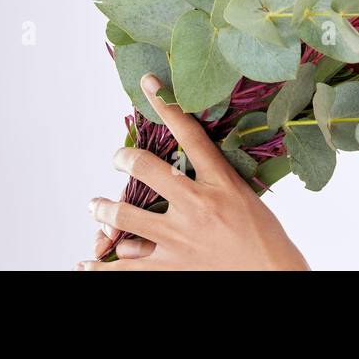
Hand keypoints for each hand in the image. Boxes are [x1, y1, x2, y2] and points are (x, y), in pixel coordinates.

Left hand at [77, 74, 308, 270]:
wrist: (273, 273)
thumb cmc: (263, 235)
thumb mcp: (246, 196)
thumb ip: (216, 179)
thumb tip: (183, 165)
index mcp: (221, 183)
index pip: (190, 135)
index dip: (167, 107)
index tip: (148, 85)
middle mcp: (196, 207)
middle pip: (146, 170)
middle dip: (124, 159)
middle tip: (119, 159)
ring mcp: (179, 239)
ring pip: (125, 218)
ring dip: (104, 211)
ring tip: (95, 208)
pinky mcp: (171, 267)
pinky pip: (125, 266)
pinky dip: (100, 266)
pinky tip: (85, 262)